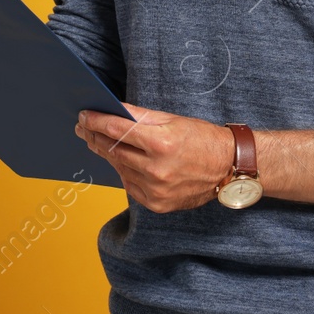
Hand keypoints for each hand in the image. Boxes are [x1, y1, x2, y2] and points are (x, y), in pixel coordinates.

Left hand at [75, 103, 236, 212]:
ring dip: (107, 153)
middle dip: (95, 137)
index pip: (117, 130)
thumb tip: (112, 109)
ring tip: (97, 141)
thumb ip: (139, 116)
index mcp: (162, 143)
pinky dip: (123, 171)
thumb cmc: (202, 139)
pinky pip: (130, 185)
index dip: (96, 122)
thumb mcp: (172, 120)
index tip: (84, 116)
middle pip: (113, 151)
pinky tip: (121, 160)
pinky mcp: (158, 204)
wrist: (229, 168)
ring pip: (119, 168)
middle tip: (83, 128)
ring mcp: (157, 190)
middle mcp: (157, 170)